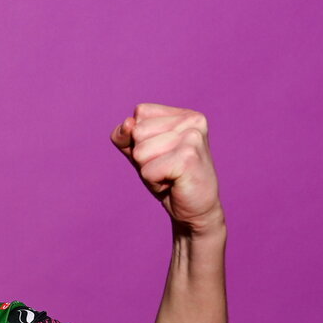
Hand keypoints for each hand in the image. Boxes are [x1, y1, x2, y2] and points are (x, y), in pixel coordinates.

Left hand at [111, 103, 222, 232]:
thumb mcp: (141, 154)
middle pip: (137, 132)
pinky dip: (154, 183)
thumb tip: (127, 123)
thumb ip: (126, 136)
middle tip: (166, 168)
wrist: (196, 210)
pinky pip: (147, 171)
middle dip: (143, 157)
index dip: (140, 139)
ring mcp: (192, 137)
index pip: (140, 112)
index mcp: (184, 114)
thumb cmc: (169, 179)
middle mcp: (192, 120)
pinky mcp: (188, 158)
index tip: (162, 154)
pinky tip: (173, 184)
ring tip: (170, 176)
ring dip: (149, 171)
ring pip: (140, 152)